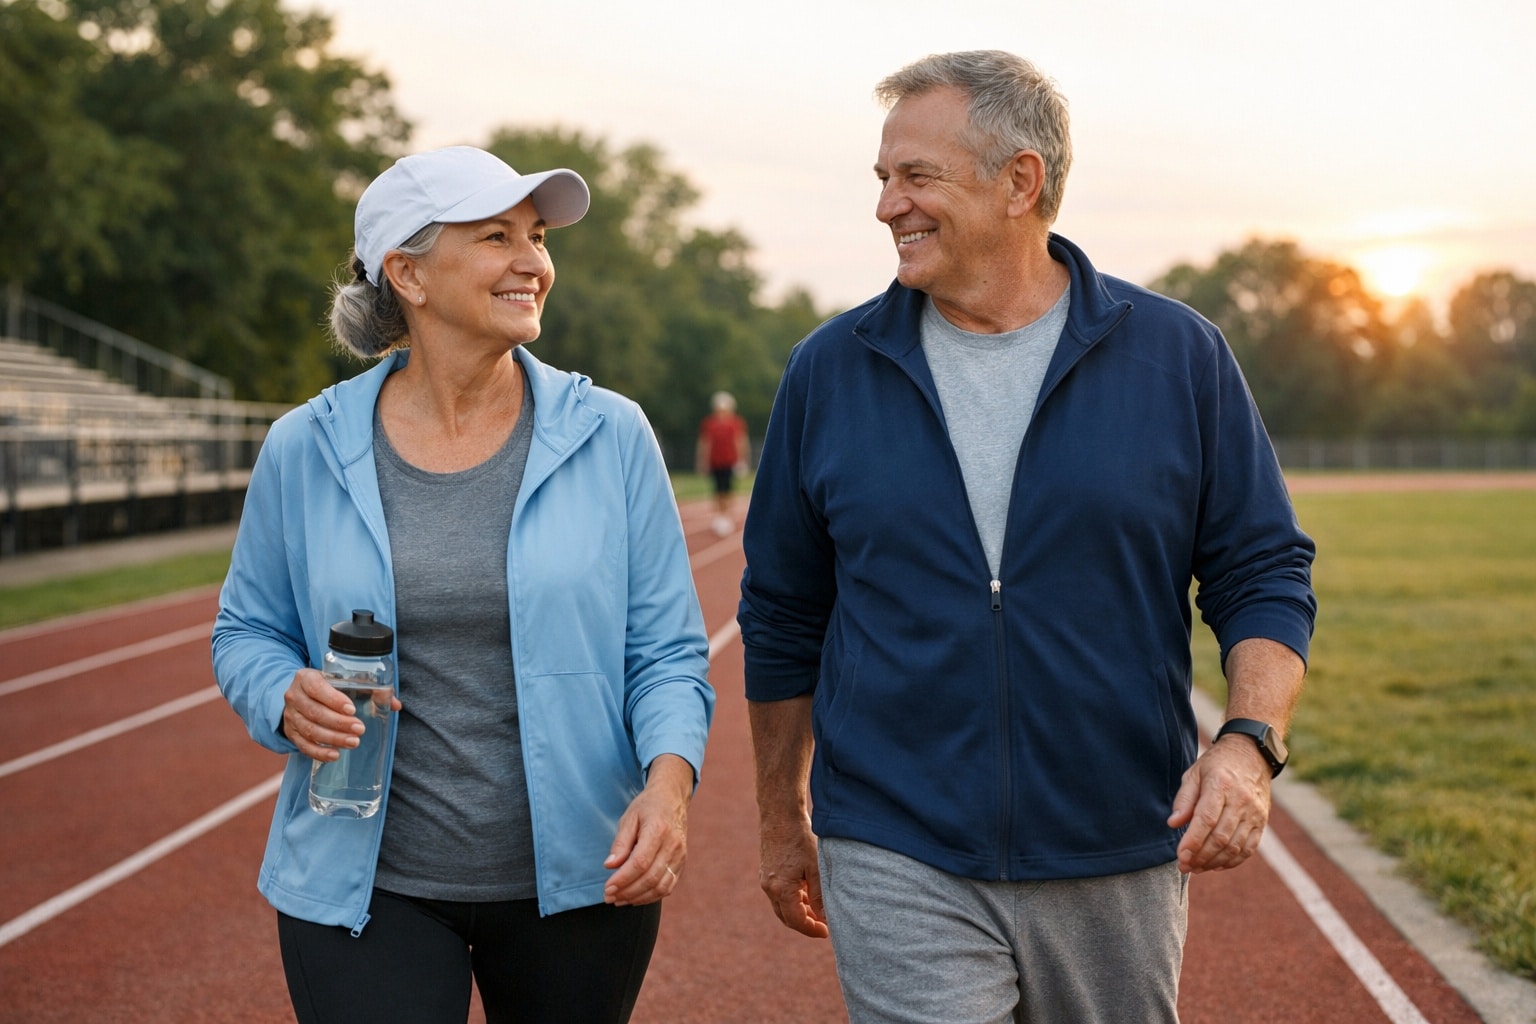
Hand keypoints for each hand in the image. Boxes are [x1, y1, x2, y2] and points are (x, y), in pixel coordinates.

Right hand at [281, 668, 399, 761]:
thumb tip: (395, 704)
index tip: (351, 709)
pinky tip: (335, 755)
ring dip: (332, 738)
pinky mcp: (291, 732)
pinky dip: (319, 752)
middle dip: (339, 723)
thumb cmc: (327, 686)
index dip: (333, 699)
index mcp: (306, 678)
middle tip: (360, 729)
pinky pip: (303, 745)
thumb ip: (369, 689)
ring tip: (354, 742)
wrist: (299, 693)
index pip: (317, 687)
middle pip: (314, 712)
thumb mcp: (341, 680)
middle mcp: (294, 696)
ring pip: (310, 730)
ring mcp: (290, 716)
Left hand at [604, 754, 693, 905]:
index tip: (607, 888)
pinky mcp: (682, 863)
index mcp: (658, 830)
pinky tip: (634, 897)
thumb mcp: (629, 818)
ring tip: (619, 900)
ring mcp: (680, 855)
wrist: (673, 798)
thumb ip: (620, 843)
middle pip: (650, 878)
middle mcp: (673, 845)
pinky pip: (668, 887)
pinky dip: (651, 897)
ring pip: (660, 887)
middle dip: (627, 892)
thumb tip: (609, 866)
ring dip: (638, 898)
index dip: (623, 879)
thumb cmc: (647, 806)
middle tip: (608, 897)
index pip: (640, 863)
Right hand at [758, 817, 828, 937]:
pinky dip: (792, 900)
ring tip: (818, 909)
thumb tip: (825, 918)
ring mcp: (765, 881)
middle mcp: (769, 888)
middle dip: (805, 924)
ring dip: (799, 912)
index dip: (812, 930)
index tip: (827, 932)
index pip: (796, 921)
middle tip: (824, 924)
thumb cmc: (800, 839)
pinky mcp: (766, 873)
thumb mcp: (815, 868)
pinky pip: (779, 895)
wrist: (780, 816)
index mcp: (781, 890)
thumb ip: (819, 896)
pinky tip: (806, 894)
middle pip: (787, 918)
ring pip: (782, 907)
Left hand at [1167, 735, 1272, 872]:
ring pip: (1235, 846)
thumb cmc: (1217, 764)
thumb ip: (1184, 799)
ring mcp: (1254, 812)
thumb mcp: (1194, 773)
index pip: (1206, 819)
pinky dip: (1233, 861)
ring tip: (1197, 868)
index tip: (1180, 855)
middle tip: (1184, 866)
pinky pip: (1249, 848)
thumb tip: (1173, 824)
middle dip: (1201, 856)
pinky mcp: (1261, 821)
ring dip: (1214, 862)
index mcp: (1221, 785)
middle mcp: (1241, 800)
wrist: (1252, 754)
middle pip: (1221, 837)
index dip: (1193, 841)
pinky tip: (1216, 865)